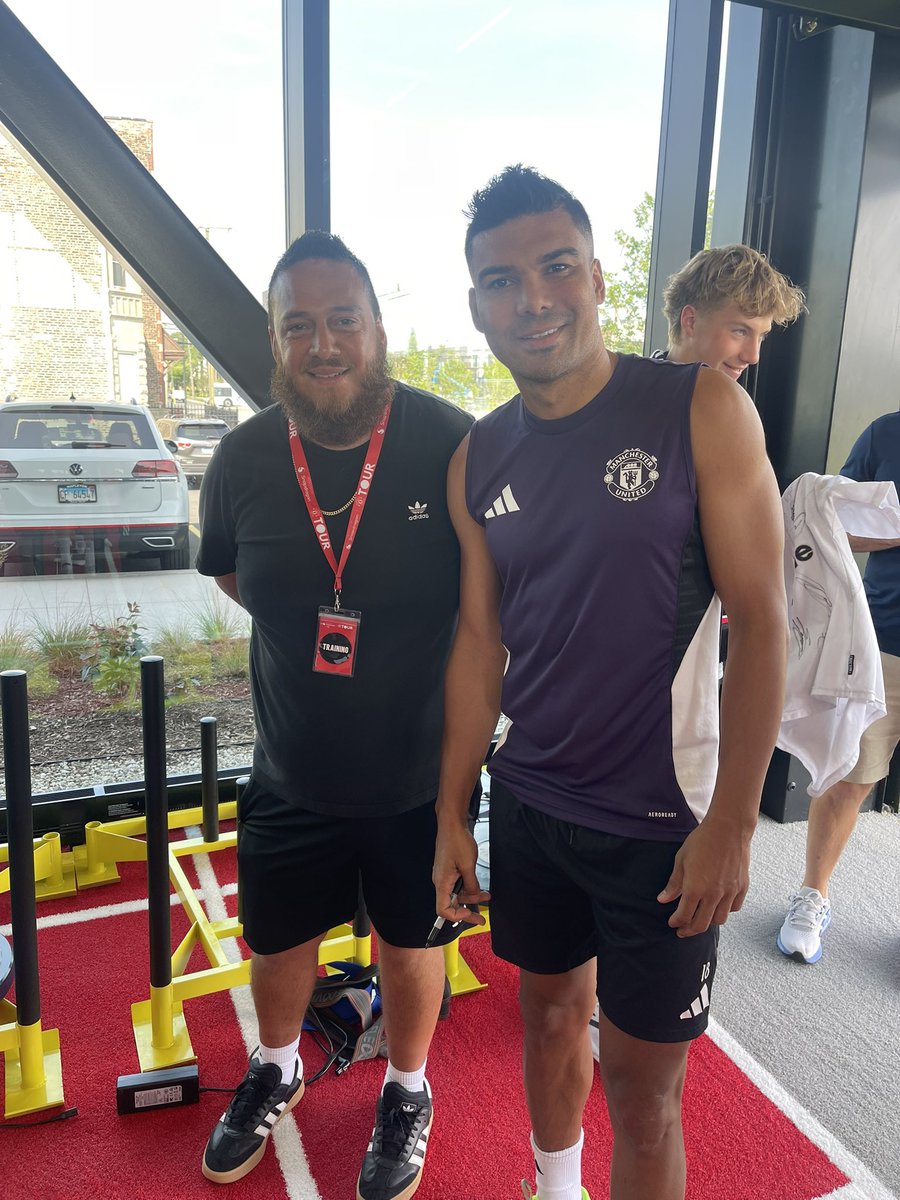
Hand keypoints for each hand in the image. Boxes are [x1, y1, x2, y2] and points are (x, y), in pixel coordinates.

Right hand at [432, 822, 489, 926]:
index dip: (457, 915)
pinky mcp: (448, 870)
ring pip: (457, 894)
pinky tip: (478, 887)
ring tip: (486, 896)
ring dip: (471, 897)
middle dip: (467, 911)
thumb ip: (471, 884)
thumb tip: (474, 895)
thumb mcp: (468, 865)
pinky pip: (457, 885)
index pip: (443, 910)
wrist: (452, 824)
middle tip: (481, 918)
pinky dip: (468, 888)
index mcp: (442, 882)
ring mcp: (444, 876)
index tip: (471, 913)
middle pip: (451, 904)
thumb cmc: (456, 841)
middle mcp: (440, 881)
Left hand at [657, 818, 750, 936]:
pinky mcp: (741, 888)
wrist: (728, 829)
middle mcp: (713, 895)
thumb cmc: (703, 840)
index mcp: (695, 888)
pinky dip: (725, 911)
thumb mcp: (681, 860)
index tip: (672, 923)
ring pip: (719, 920)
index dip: (676, 922)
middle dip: (689, 930)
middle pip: (701, 924)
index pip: (684, 916)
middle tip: (682, 931)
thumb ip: (674, 883)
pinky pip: (734, 908)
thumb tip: (663, 899)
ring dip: (708, 922)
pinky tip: (718, 906)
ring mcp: (729, 892)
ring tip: (700, 918)